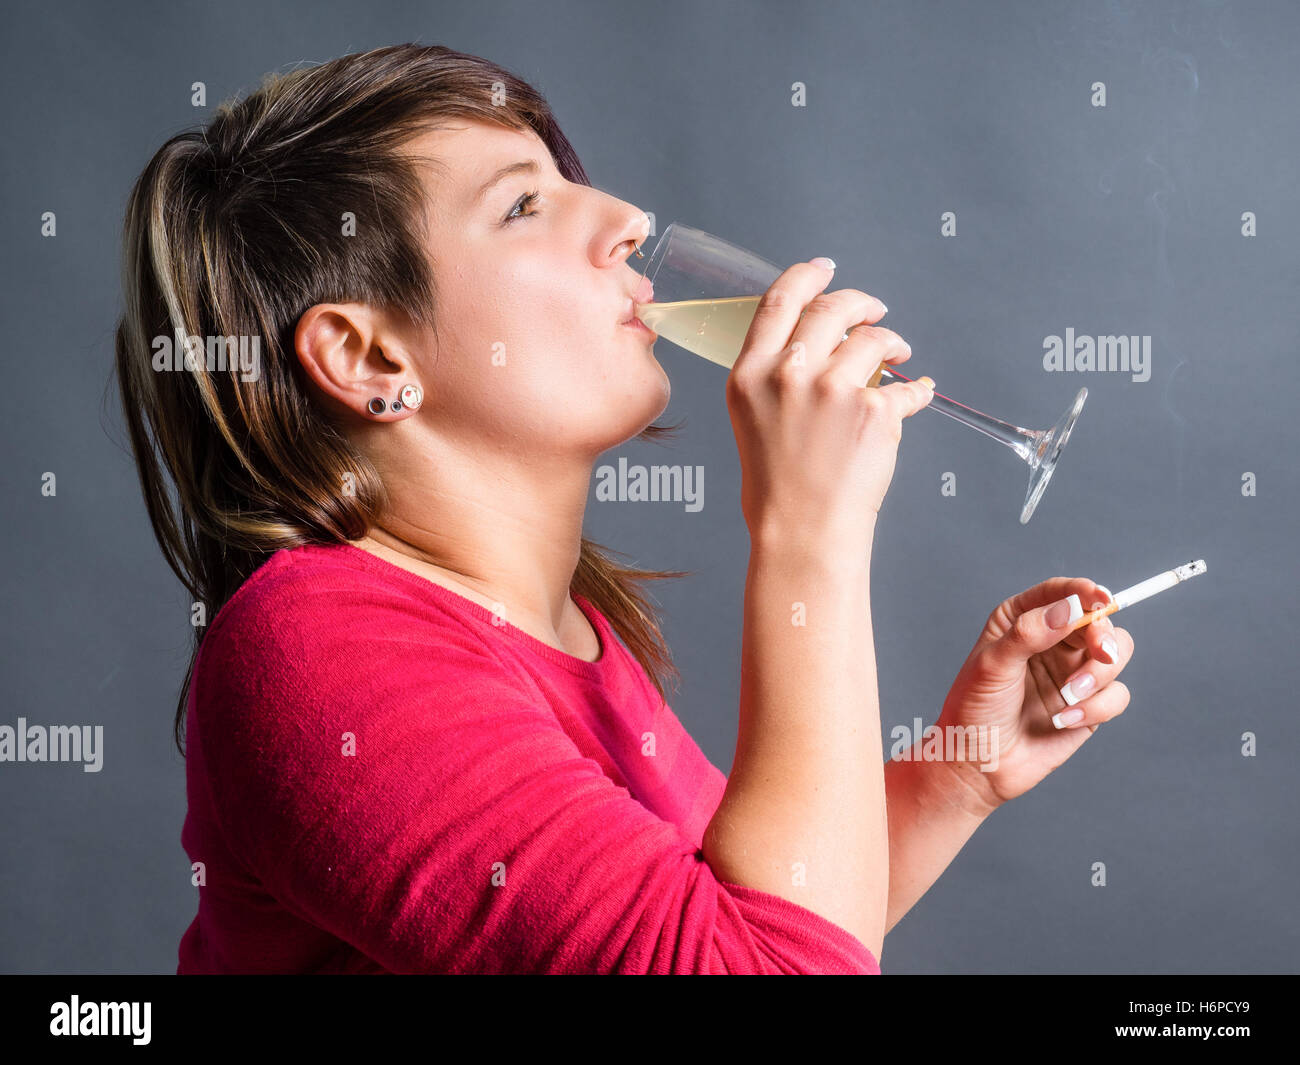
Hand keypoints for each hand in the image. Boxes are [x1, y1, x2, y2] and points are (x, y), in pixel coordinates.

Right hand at [725, 259, 934, 550]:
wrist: (802, 533)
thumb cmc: (775, 489)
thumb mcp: (751, 420)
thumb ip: (772, 378)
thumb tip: (810, 349)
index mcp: (749, 374)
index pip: (778, 302)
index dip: (806, 277)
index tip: (824, 268)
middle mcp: (788, 373)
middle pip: (831, 309)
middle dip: (859, 302)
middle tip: (874, 309)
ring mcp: (833, 390)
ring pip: (873, 340)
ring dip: (891, 341)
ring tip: (899, 351)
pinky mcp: (873, 411)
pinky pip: (904, 387)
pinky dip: (915, 389)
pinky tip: (917, 392)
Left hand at [931, 577, 1133, 813]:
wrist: (978, 764)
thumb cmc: (974, 709)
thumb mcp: (992, 665)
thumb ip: (1029, 634)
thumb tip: (1069, 609)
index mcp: (1022, 619)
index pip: (1060, 593)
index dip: (1085, 591)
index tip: (1101, 598)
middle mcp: (1052, 641)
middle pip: (1099, 620)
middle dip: (1104, 635)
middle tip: (1101, 653)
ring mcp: (1073, 672)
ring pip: (1116, 654)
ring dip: (1099, 674)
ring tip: (1068, 696)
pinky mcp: (1089, 704)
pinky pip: (1116, 695)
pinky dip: (1096, 707)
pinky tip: (1062, 720)